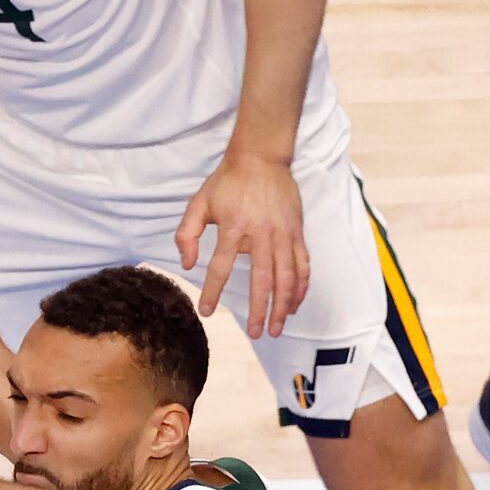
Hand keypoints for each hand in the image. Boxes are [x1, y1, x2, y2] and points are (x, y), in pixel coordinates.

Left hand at [174, 151, 309, 337]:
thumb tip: (187, 264)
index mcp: (234, 227)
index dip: (213, 291)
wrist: (262, 156)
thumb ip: (187, 234)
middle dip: (259, 309)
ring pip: (287, 275)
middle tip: (255, 333)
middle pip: (262, 279)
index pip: (221, 267)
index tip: (207, 311)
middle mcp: (262, 233)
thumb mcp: (199, 203)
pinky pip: (302, 263)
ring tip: (277, 327)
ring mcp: (283, 233)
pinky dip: (301, 286)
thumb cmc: (227, 182)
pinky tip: (296, 305)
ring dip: (283, 304)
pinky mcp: (297, 231)